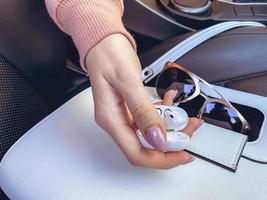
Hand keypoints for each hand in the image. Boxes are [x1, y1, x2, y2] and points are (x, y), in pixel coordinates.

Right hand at [86, 34, 202, 168]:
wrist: (104, 43)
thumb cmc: (109, 55)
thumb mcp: (128, 80)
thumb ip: (143, 111)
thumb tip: (157, 138)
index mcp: (110, 119)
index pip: (136, 153)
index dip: (161, 159)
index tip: (182, 153)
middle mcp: (116, 121)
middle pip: (145, 146)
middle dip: (171, 142)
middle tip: (188, 129)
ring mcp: (123, 116)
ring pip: (150, 134)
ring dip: (170, 128)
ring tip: (184, 116)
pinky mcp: (130, 109)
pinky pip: (150, 120)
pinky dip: (163, 115)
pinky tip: (170, 104)